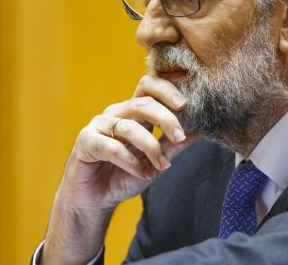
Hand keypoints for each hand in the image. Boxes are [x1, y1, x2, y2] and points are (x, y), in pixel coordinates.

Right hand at [43, 75, 199, 263]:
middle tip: (180, 137)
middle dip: (166, 119)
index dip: (166, 89)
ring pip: (129, 126)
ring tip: (161, 167)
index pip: (148, 87)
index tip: (185, 105)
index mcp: (132, 113)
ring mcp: (98, 126)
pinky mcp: (86, 142)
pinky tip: (142, 174)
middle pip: (142, 102)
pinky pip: (112, 147)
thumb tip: (201, 129)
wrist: (94, 200)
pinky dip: (130, 161)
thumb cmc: (123, 176)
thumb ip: (174, 144)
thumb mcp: (155, 161)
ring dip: (151, 147)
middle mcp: (115, 114)